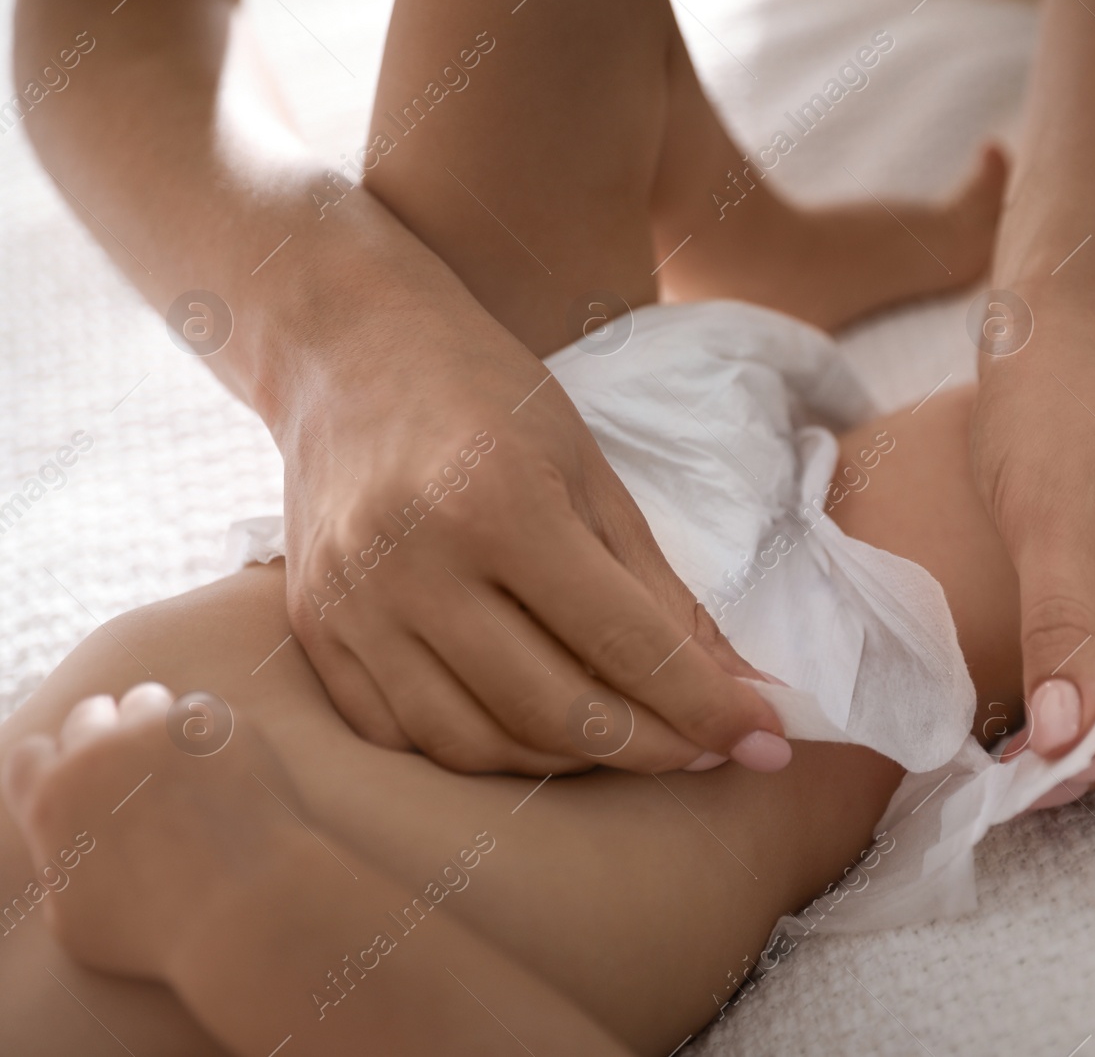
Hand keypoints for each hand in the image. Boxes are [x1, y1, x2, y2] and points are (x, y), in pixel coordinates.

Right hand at [0, 684, 298, 979]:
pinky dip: (211, 736)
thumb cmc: (158, 933)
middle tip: (133, 771)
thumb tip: (69, 850)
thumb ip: (61, 870)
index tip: (79, 784)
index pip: (32, 754)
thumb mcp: (75, 923)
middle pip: (89, 716)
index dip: (54, 768)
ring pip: (148, 702)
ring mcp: (164, 730)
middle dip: (104, 738)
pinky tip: (226, 772)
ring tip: (179, 767)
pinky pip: (206, 714)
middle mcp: (101, 752)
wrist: (245, 908)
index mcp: (52, 798)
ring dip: (156, 727)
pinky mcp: (222, 725)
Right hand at [276, 303, 788, 775]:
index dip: (704, 705)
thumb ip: (661, 591)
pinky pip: (403, 737)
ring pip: (475, 743)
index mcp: (496, 504)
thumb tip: (737, 687)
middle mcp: (412, 565)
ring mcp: (350, 606)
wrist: (350, 349)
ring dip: (569, 760)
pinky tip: (534, 729)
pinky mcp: (313, 631)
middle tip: (705, 748)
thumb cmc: (489, 398)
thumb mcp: (593, 474)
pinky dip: (482, 751)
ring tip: (626, 735)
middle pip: (551, 710)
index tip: (766, 740)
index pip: (622, 642)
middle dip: (651, 748)